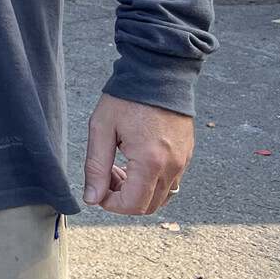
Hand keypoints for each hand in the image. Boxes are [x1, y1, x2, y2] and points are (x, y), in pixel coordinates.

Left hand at [83, 93, 193, 215]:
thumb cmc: (127, 97)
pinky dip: (151, 181)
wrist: (157, 72)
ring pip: (161, 196)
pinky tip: (135, 160)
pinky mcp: (187, 154)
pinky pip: (170, 181)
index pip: (133, 205)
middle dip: (123, 198)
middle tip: (108, 175)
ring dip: (138, 191)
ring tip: (120, 166)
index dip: (111, 204)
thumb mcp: (101, 129)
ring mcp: (183, 161)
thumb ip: (96, 167)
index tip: (98, 190)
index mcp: (150, 161)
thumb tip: (92, 198)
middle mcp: (172, 166)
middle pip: (148, 206)